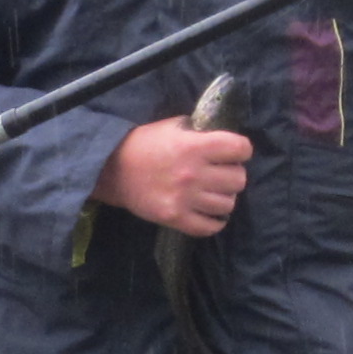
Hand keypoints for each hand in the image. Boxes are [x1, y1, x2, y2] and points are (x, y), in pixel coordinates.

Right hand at [93, 118, 252, 236]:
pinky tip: (209, 212)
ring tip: (213, 193)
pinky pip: (210, 227)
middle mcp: (193, 174)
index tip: (234, 152)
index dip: (241, 149)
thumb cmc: (144, 144)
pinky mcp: (175, 218)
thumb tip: (224, 141)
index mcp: (194, 146)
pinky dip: (214, 221)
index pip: (240, 148)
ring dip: (224, 198)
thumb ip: (200, 132)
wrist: (111, 169)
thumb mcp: (173, 126)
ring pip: (228, 204)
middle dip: (233, 174)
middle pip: (238, 179)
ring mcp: (184, 199)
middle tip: (221, 173)